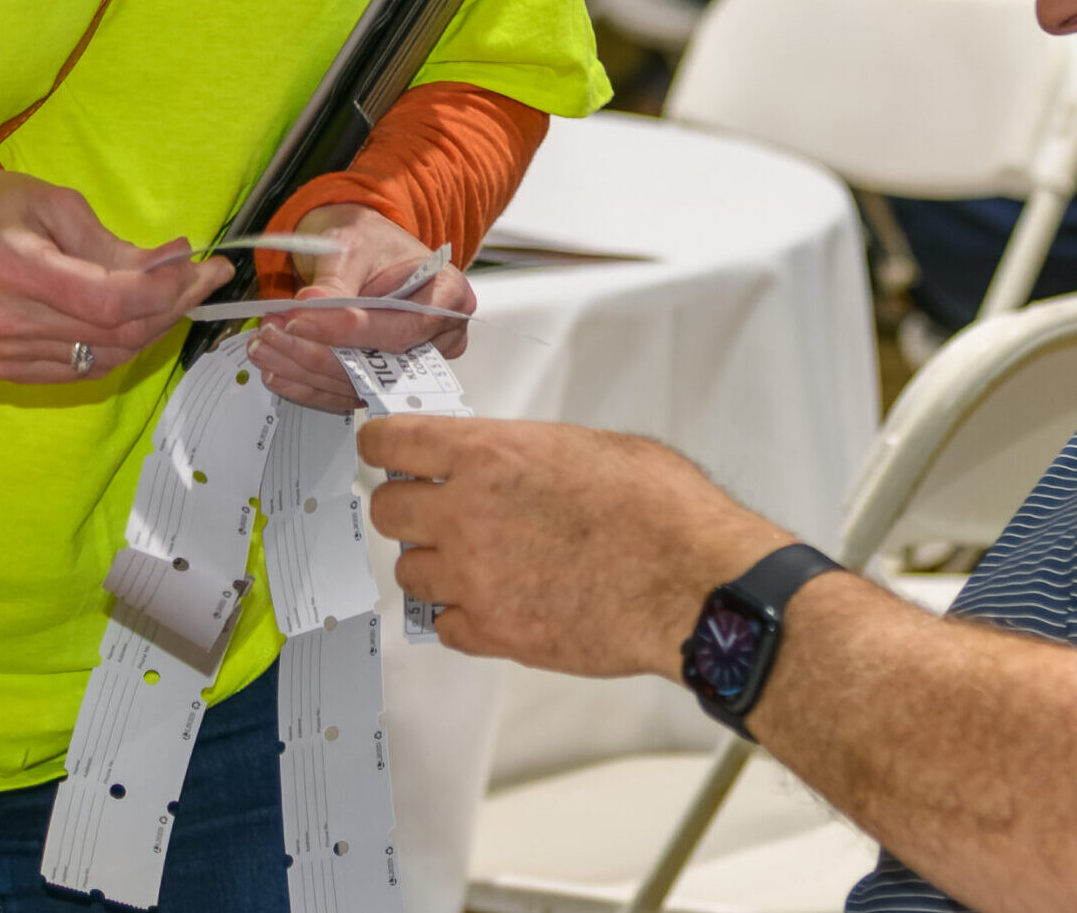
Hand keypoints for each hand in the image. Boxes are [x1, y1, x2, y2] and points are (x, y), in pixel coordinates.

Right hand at [0, 167, 229, 383]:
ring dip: (153, 328)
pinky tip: (136, 319)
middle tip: (204, 280)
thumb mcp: (60, 206)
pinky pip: (84, 369)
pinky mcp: (5, 369)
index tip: (206, 270)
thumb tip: (178, 264)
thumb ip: (117, 245)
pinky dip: (120, 347)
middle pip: (116, 332)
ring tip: (174, 295)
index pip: (110, 300)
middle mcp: (7, 318)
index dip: (167, 291)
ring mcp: (4, 351)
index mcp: (16, 266)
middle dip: (174, 307)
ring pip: (108, 357)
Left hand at [247, 202, 476, 412]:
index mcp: (448, 294)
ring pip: (358, 383)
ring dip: (304, 369)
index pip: (402, 325)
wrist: (362, 248)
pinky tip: (278, 371)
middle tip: (274, 334)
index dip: (351, 329)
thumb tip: (313, 304)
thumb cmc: (370, 240)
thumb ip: (337, 279)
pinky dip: (307, 384)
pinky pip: (344, 392)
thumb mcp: (355, 244)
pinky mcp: (382, 378)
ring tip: (265, 348)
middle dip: (319, 351)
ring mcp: (411, 363)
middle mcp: (438, 337)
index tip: (302, 320)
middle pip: (381, 362)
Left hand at [361, 417, 789, 678]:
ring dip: (433, 564)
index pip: (393, 442)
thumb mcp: (593, 446)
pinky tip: (493, 601)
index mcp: (489, 456)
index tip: (385, 450)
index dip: (384, 445)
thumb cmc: (661, 510)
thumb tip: (518, 465)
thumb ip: (531, 453)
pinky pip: (446, 626)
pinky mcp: (495, 633)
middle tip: (430, 509)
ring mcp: (476, 579)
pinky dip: (462, 615)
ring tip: (471, 561)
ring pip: (410, 572)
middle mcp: (467, 515)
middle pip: (387, 510)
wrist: (692, 581)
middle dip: (405, 507)